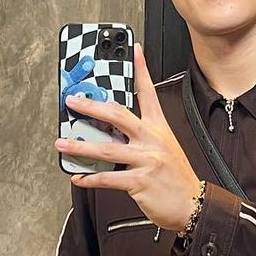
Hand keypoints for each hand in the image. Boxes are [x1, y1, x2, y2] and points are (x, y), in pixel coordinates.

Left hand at [54, 43, 203, 232]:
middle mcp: (152, 140)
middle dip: (91, 107)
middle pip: (118, 116)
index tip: (133, 51)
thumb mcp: (164, 149)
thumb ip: (140, 138)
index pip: (148, 92)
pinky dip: (90, 179)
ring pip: (106, 149)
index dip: (141, 69)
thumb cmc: (176, 178)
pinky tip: (79, 178)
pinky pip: (108, 178)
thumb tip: (109, 133)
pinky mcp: (140, 181)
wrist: (192, 204)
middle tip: (73, 101)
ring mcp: (146, 160)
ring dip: (80, 146)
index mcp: (159, 129)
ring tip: (63, 144)